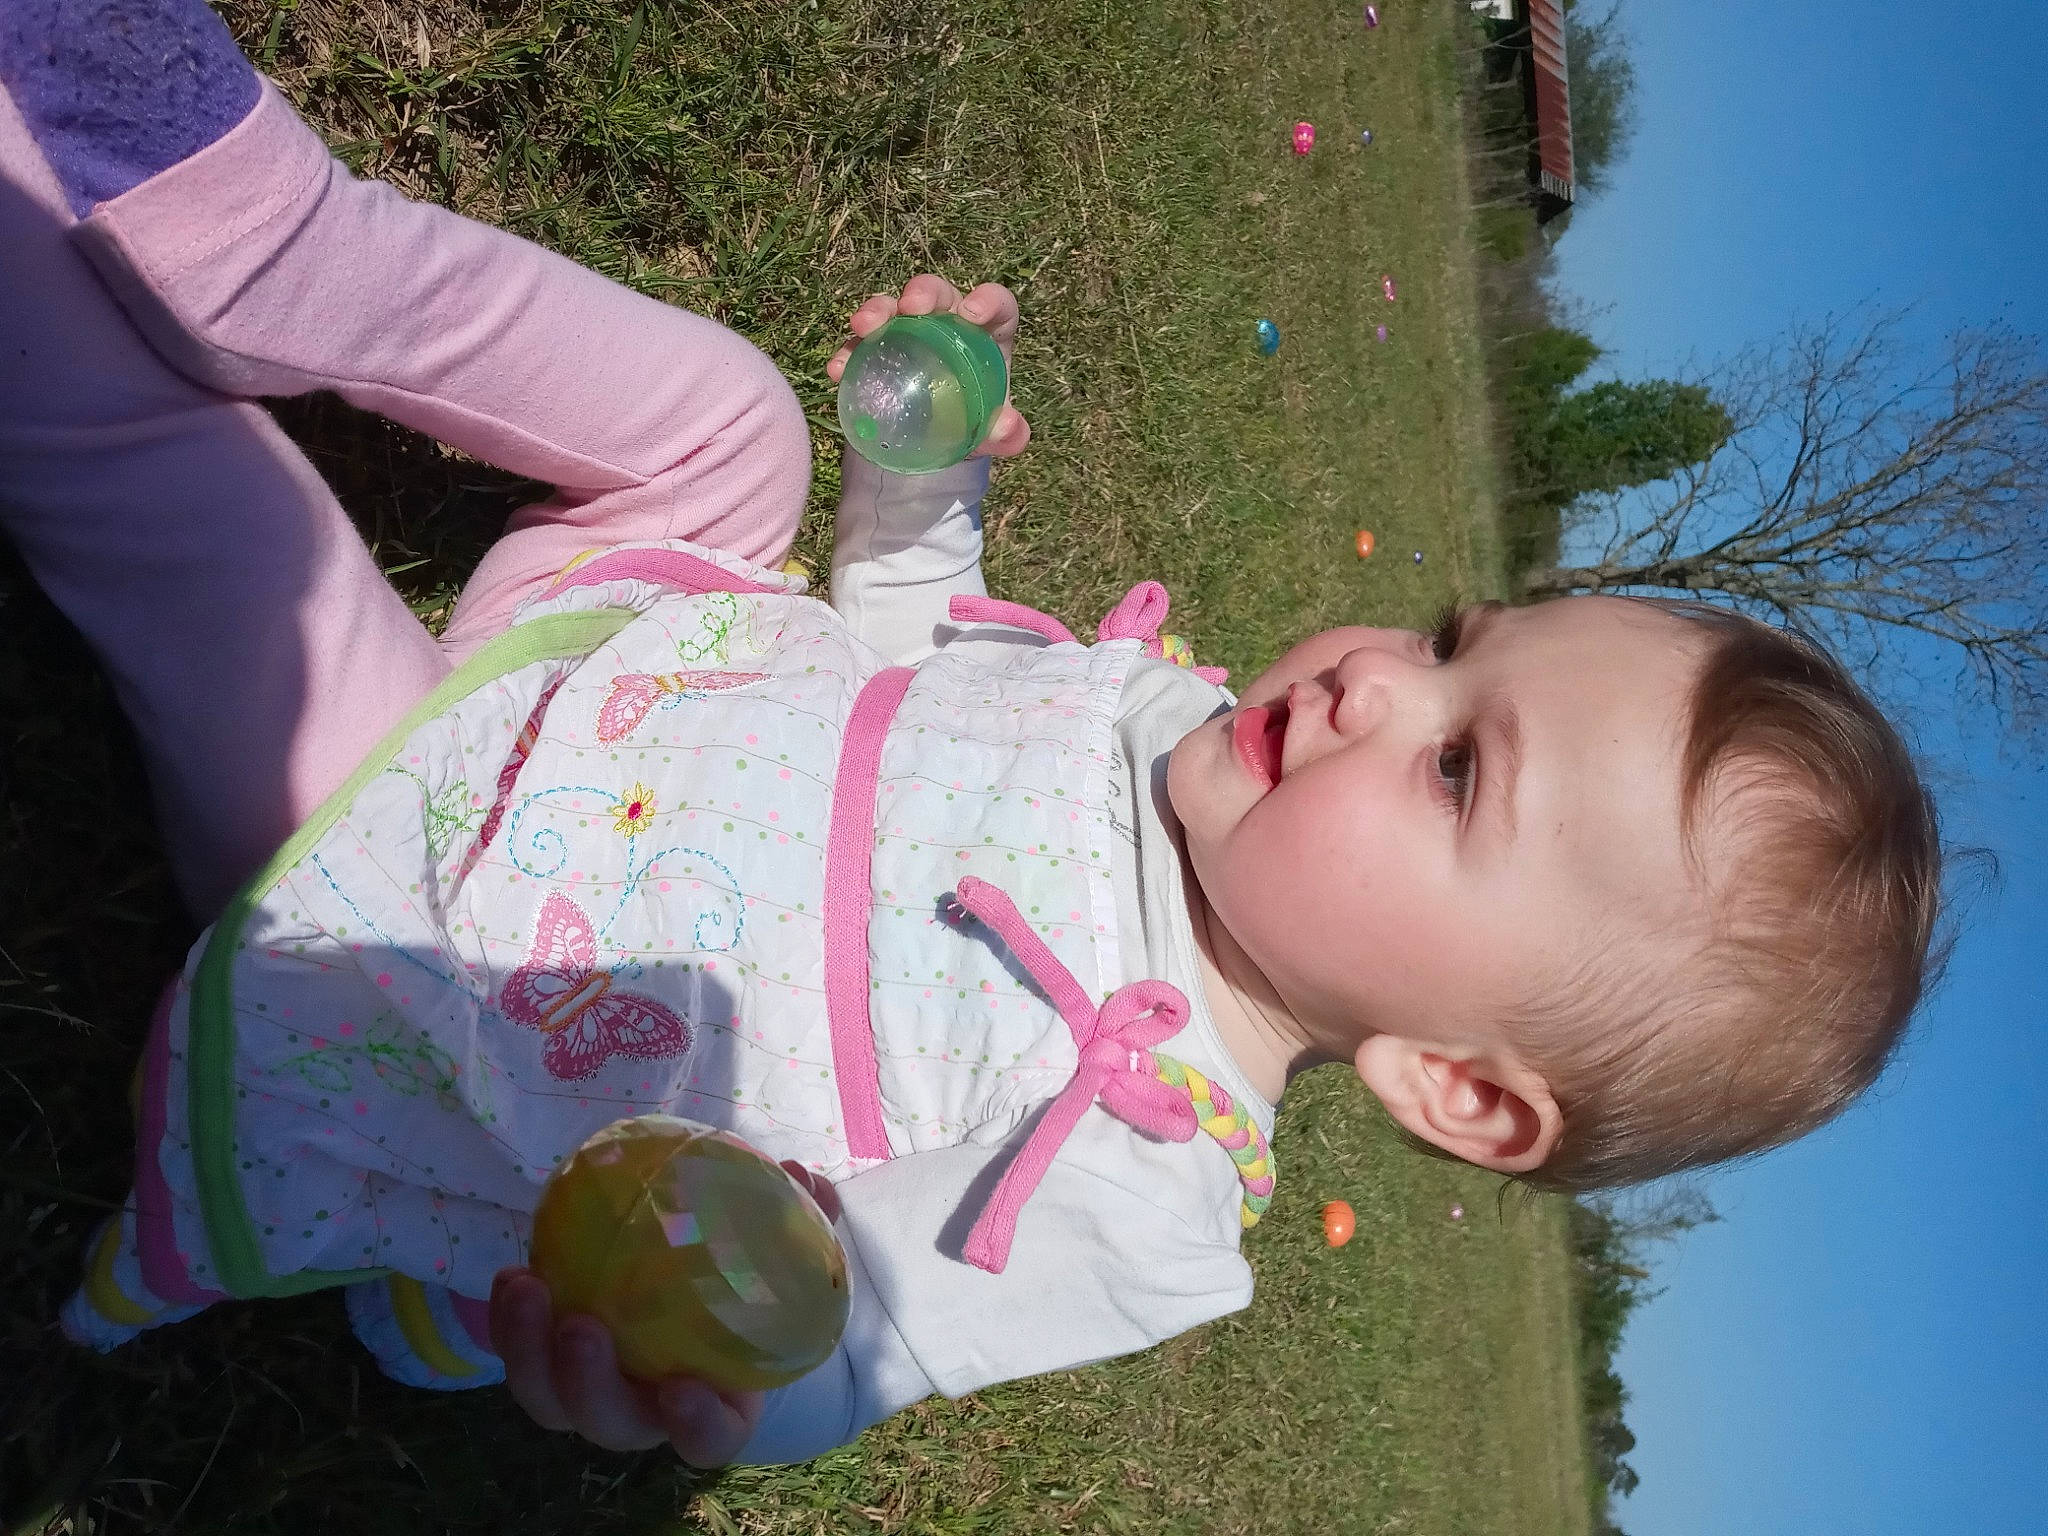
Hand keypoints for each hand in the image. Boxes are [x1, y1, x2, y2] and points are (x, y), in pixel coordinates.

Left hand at [489, 1160, 841, 1465]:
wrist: (704, 1291)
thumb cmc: (751, 1286)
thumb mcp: (786, 1257)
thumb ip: (800, 1223)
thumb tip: (798, 1174)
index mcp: (717, 1407)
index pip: (710, 1438)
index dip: (695, 1425)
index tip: (682, 1390)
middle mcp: (649, 1414)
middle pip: (612, 1423)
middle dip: (588, 1386)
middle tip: (581, 1326)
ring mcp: (597, 1392)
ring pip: (554, 1400)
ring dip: (529, 1353)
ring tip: (525, 1288)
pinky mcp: (556, 1361)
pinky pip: (526, 1356)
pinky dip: (511, 1324)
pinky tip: (514, 1275)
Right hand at [826, 274, 1030, 458]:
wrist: (943, 435)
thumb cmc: (978, 420)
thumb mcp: (997, 431)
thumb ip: (1009, 433)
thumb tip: (1006, 428)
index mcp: (987, 333)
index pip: (995, 304)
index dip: (987, 299)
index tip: (973, 313)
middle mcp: (948, 322)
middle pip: (936, 293)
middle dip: (922, 292)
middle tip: (909, 308)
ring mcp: (910, 332)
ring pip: (892, 307)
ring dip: (876, 310)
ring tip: (862, 326)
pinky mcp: (880, 349)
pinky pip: (861, 345)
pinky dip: (848, 353)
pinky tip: (837, 370)